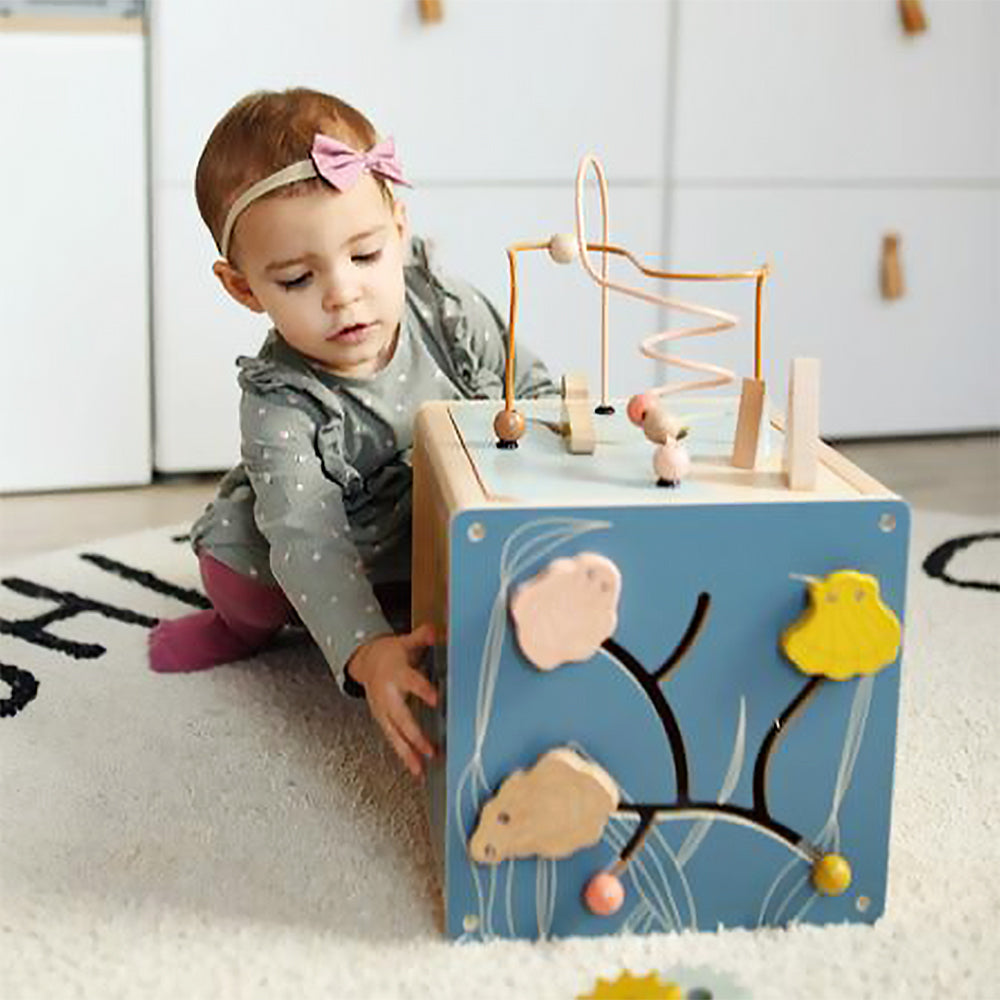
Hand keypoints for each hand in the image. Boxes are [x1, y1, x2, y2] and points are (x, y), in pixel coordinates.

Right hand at [346, 623, 437, 778]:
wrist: (365, 661)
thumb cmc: (390, 654)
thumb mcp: (405, 642)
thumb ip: (422, 637)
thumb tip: (436, 630)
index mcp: (396, 673)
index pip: (411, 681)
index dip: (423, 690)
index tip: (436, 699)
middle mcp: (388, 695)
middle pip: (400, 717)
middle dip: (414, 734)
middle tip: (430, 748)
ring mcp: (383, 711)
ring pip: (394, 735)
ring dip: (407, 753)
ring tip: (420, 770)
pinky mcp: (383, 721)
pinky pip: (393, 740)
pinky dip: (404, 756)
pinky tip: (416, 769)